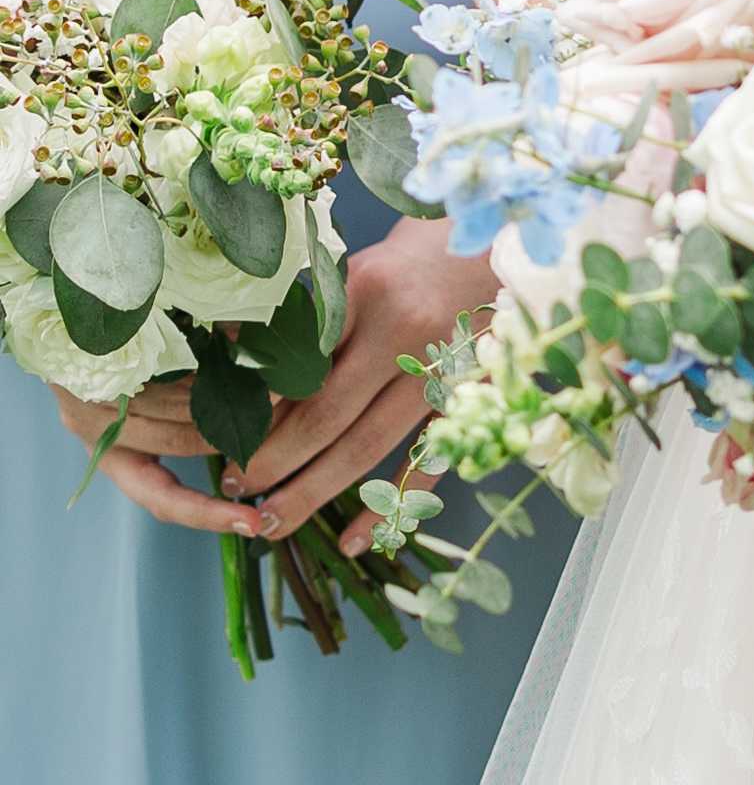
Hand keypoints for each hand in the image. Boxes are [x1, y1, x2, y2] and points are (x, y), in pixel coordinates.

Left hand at [54, 212, 495, 540]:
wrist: (502, 242)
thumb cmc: (415, 252)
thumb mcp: (354, 265)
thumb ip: (306, 314)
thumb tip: (235, 364)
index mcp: (366, 291)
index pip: (298, 361)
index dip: (255, 405)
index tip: (219, 434)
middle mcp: (405, 334)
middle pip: (327, 414)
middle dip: (274, 457)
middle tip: (235, 484)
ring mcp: (440, 371)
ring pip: (369, 446)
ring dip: (316, 490)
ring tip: (272, 521)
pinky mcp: (468, 398)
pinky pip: (426, 463)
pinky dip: (392, 506)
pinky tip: (357, 542)